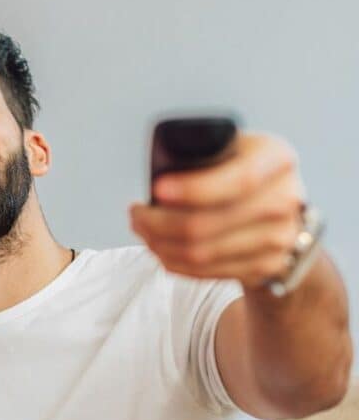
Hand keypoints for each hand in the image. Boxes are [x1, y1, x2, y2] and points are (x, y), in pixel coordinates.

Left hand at [130, 133, 304, 288]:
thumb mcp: (239, 148)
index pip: (237, 180)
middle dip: (156, 222)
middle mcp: (284, 199)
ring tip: (141, 229)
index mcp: (277, 159)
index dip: (193, 189)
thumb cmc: (246, 172)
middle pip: (206, 224)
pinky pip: (205, 271)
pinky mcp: (265, 266)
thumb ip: (209, 150)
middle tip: (135, 213)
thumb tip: (159, 169)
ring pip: (200, 253)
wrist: (286, 213)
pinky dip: (172, 261)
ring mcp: (278, 238)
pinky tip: (159, 248)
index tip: (156, 189)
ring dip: (158, 244)